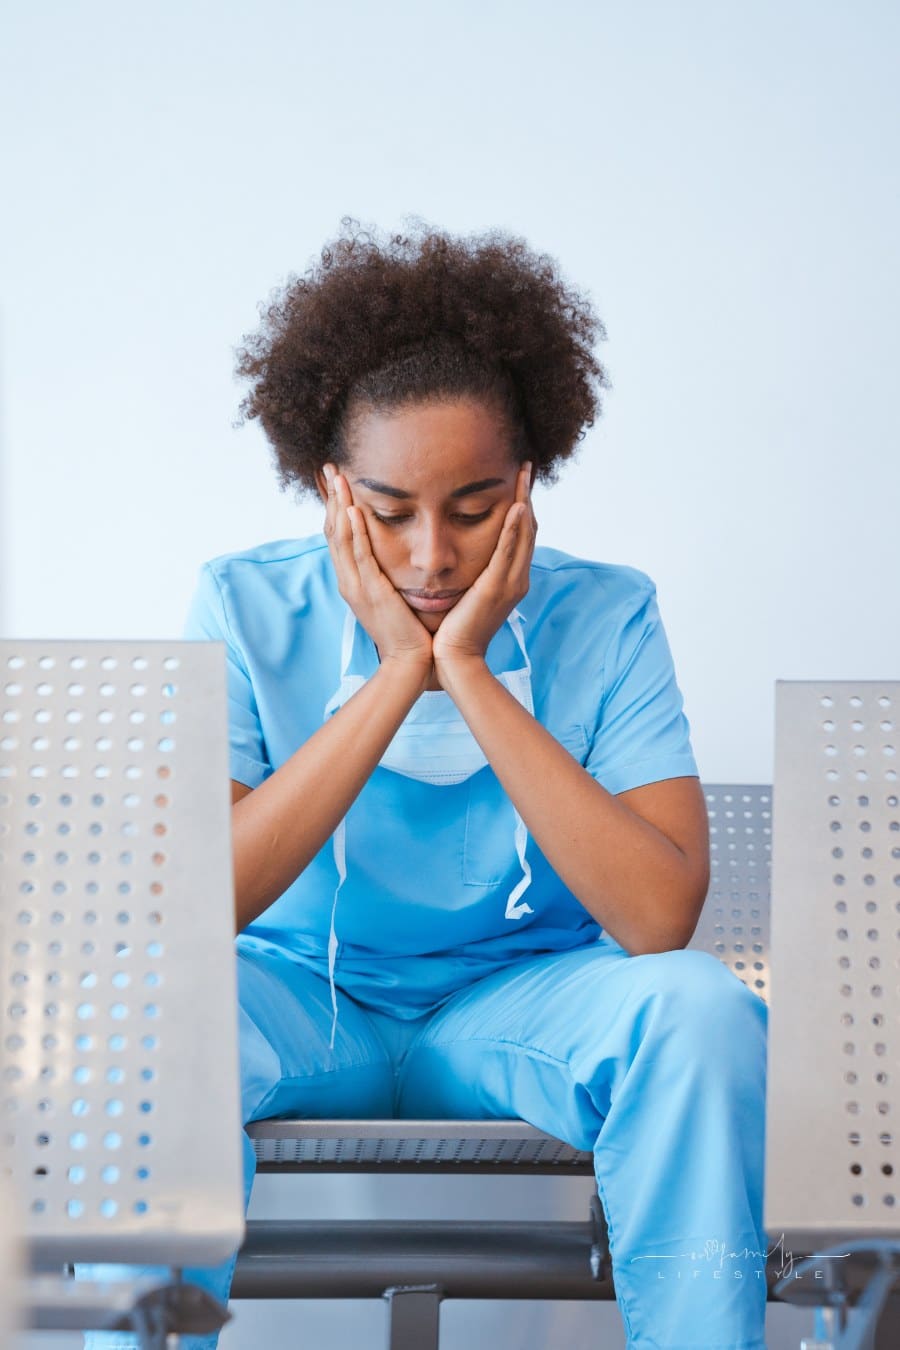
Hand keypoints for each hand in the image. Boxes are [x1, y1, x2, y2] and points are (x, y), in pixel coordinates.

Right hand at [322, 465, 433, 677]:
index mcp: (353, 580)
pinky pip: (360, 555)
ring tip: (338, 478)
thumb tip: (392, 556)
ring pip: (342, 538)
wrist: (410, 661)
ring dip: (339, 505)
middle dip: (331, 497)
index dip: (334, 507)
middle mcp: (349, 580)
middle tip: (330, 467)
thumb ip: (386, 575)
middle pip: (333, 531)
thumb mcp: (392, 596)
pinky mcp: (372, 591)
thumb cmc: (408, 630)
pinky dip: (355, 532)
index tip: (335, 481)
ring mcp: (357, 586)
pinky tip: (353, 510)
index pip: (338, 536)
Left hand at [432, 461, 536, 672]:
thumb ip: (471, 574)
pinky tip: (516, 506)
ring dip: (525, 501)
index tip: (518, 480)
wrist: (454, 659)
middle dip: (527, 495)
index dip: (522, 506)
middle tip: (525, 465)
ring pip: (524, 535)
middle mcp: (516, 579)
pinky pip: (508, 552)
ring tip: (524, 474)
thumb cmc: (454, 631)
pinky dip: (514, 528)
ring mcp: (510, 584)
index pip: (520, 535)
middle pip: (528, 529)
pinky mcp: (496, 588)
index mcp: (509, 580)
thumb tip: (460, 554)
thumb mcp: (467, 595)